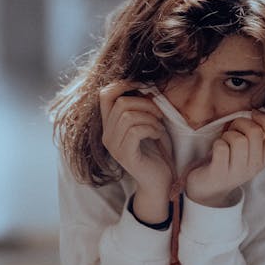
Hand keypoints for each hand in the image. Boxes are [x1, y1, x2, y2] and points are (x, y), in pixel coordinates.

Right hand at [99, 82, 173, 221]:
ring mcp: (114, 146)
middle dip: (145, 103)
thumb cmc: (156, 150)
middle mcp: (107, 135)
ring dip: (150, 117)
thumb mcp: (147, 122)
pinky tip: (158, 135)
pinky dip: (152, 128)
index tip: (144, 86)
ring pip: (128, 116)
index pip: (104, 95)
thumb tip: (144, 85)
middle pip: (120, 103)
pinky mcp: (125, 155)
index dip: (123, 84)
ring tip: (159, 126)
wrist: (160, 180)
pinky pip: (136, 130)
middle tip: (159, 114)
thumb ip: (140, 106)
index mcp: (109, 125)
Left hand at [185, 110, 264, 207]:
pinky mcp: (219, 173)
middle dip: (241, 122)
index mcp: (263, 159)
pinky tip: (215, 150)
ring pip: (238, 139)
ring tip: (223, 141)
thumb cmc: (226, 162)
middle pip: (255, 132)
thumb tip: (256, 112)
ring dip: (227, 134)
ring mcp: (237, 172)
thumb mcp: (246, 151)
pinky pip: (221, 148)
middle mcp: (253, 167)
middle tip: (232, 128)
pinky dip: (216, 143)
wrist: (207, 190)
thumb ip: (254, 135)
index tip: (254, 114)